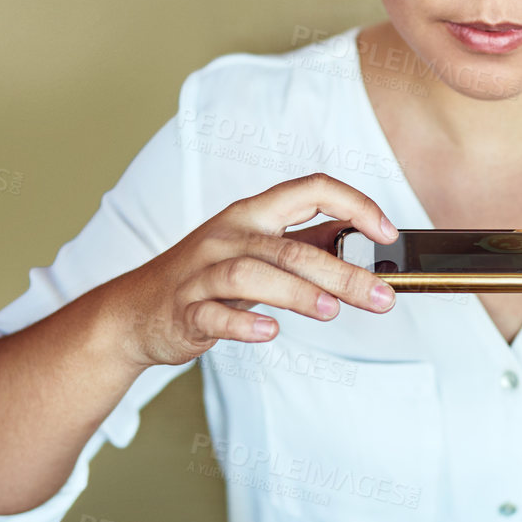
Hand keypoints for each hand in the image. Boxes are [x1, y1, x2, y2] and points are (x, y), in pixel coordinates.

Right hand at [107, 174, 398, 369]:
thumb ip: (304, 244)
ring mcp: (203, 273)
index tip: (386, 232)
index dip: (353, 204)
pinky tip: (269, 332)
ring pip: (252, 274)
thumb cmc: (205, 277)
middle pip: (290, 247)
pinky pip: (214, 315)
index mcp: (251, 214)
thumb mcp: (256, 249)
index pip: (309, 189)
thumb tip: (363, 242)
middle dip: (342, 272)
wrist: (135, 311)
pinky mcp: (185, 311)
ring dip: (295, 292)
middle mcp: (228, 236)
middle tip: (381, 296)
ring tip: (332, 310)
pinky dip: (242, 324)